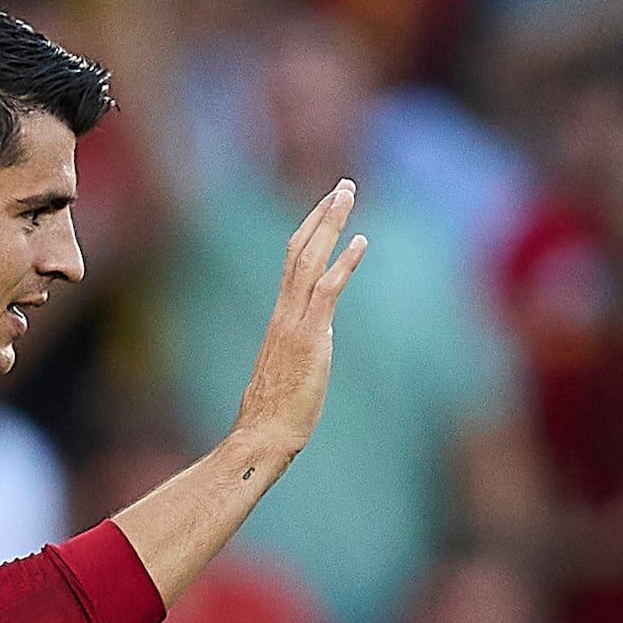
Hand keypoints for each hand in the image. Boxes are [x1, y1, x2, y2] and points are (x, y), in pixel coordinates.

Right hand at [225, 180, 367, 460]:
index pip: (293, 262)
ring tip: (347, 194)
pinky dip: (343, 263)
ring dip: (330, 224)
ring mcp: (295, 323)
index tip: (326, 207)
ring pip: (310, 259)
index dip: (310, 231)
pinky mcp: (310, 337)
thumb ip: (297, 352)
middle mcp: (284, 312)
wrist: (262, 436)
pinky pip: (326, 291)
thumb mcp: (288, 373)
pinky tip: (360, 240)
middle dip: (322, 214)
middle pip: (300, 249)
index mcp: (281, 318)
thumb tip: (307, 350)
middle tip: (343, 186)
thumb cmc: (273, 417)